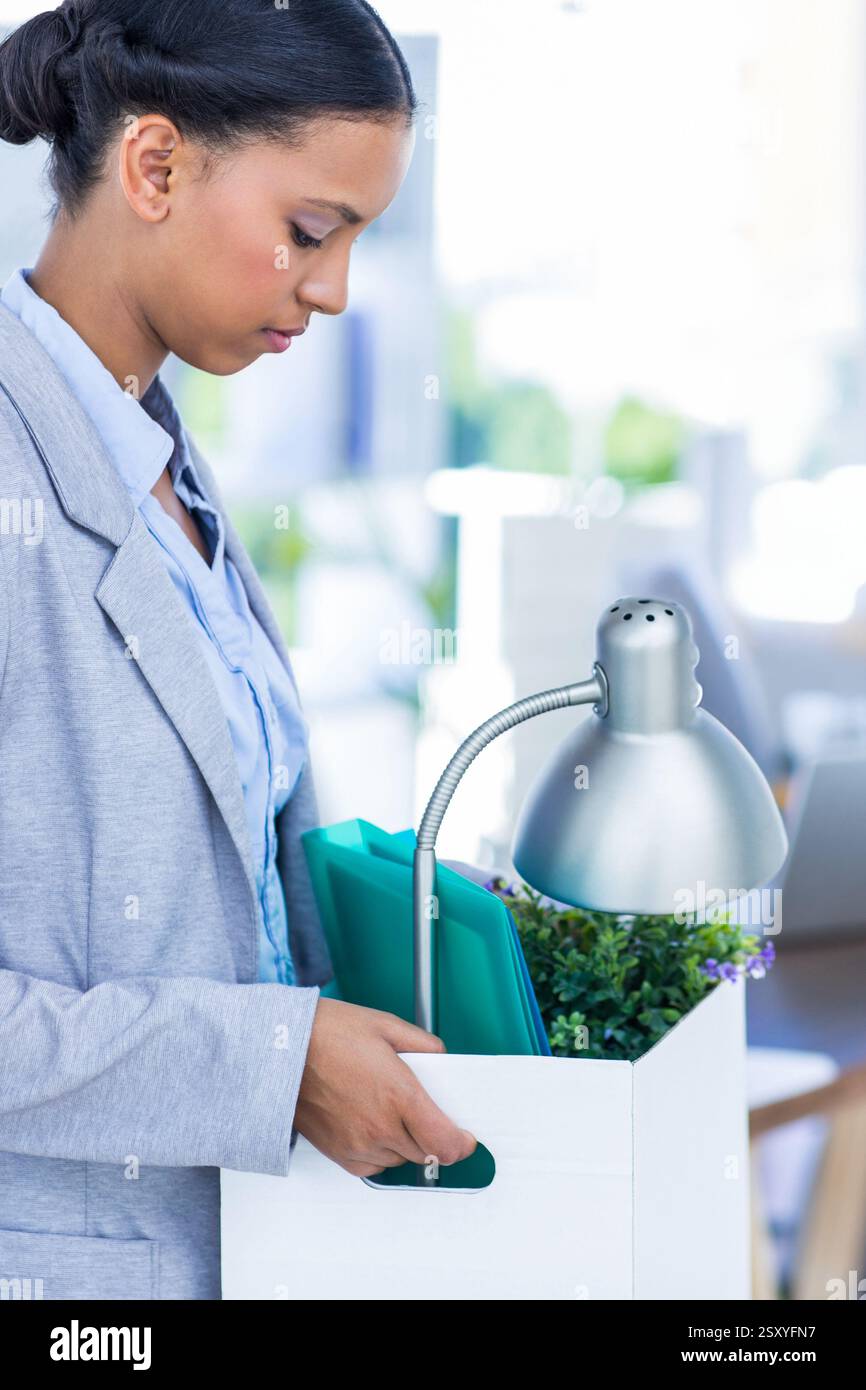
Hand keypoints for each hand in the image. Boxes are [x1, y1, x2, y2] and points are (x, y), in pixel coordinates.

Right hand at [294, 997, 477, 1177]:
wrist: (278, 1051)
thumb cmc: (326, 1033)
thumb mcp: (384, 1025)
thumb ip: (422, 1045)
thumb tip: (441, 1059)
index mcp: (400, 1096)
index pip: (445, 1143)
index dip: (462, 1144)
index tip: (465, 1137)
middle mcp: (381, 1127)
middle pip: (427, 1154)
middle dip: (433, 1136)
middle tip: (425, 1113)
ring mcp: (358, 1144)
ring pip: (400, 1160)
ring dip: (405, 1143)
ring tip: (391, 1111)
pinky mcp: (338, 1153)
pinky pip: (373, 1165)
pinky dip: (380, 1151)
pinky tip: (372, 1124)